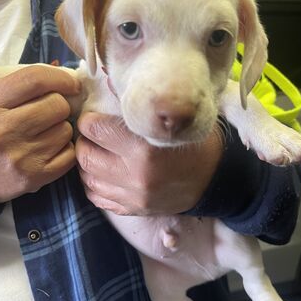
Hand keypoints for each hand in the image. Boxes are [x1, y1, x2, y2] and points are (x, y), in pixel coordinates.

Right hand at [0, 66, 80, 203]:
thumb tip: (59, 75)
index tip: (70, 83)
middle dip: (59, 106)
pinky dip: (65, 150)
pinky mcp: (35, 177)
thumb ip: (15, 89)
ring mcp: (21, 157)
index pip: (34, 79)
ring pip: (65, 130)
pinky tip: (49, 150)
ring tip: (43, 134)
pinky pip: (70, 155)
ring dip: (60, 129)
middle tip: (49, 113)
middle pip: (57, 105)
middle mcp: (4, 131)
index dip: (60, 77)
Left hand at [76, 112, 223, 214]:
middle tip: (92, 136)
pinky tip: (101, 174)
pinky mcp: (134, 210)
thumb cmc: (195, 143)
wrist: (217, 179)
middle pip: (86, 156)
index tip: (94, 118)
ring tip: (96, 153)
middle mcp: (134, 176)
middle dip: (84, 142)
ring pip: (88, 179)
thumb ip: (140, 111)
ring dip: (87, 164)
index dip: (89, 120)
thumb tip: (106, 91)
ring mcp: (133, 197)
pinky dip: (94, 185)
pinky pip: (98, 199)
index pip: (94, 130)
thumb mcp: (171, 121)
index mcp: (143, 149)